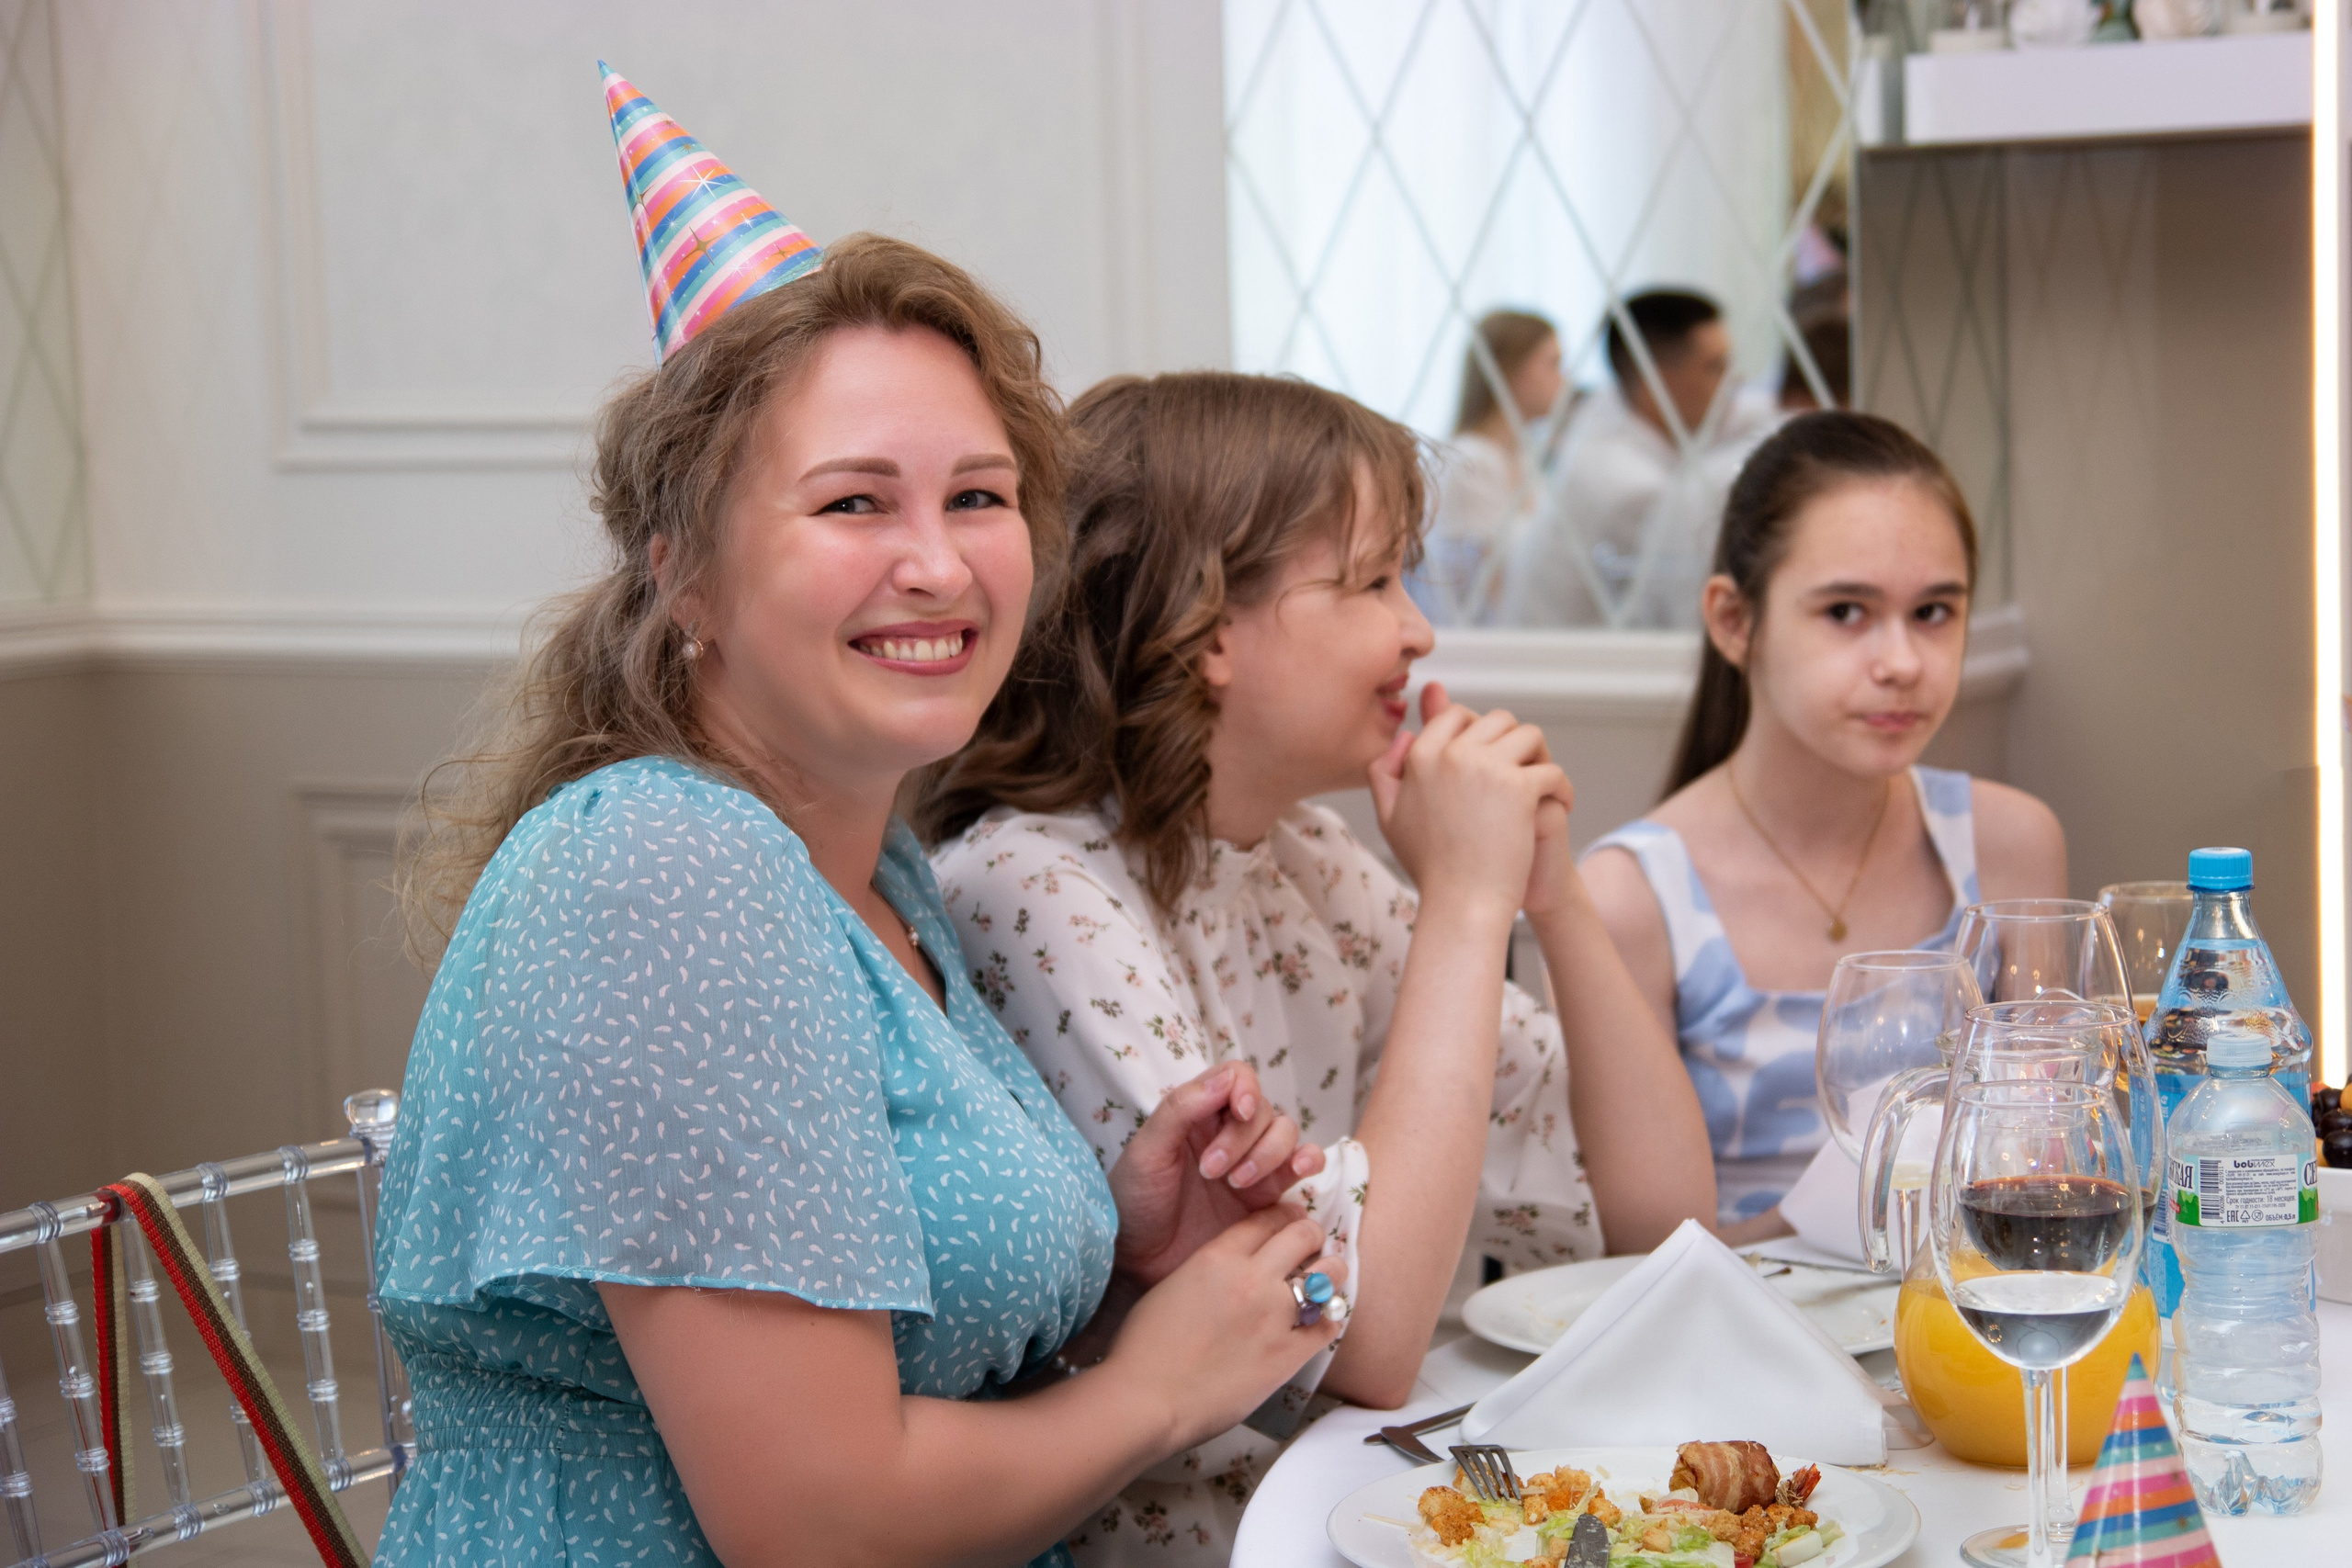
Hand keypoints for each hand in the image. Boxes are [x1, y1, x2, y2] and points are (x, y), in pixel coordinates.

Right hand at [1105, 1205, 1348, 1452]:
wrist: (1147, 1400)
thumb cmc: (1144, 1349)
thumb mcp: (1171, 1287)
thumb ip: (1209, 1270)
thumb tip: (1232, 1271)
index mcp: (1218, 1258)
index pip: (1266, 1219)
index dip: (1284, 1216)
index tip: (1291, 1222)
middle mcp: (1252, 1279)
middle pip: (1304, 1234)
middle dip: (1311, 1236)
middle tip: (1311, 1247)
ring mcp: (1274, 1317)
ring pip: (1328, 1275)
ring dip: (1328, 1273)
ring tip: (1322, 1282)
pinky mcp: (1288, 1355)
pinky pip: (1328, 1325)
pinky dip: (1326, 1320)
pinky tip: (1316, 1323)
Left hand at [1109, 1062, 1326, 1287]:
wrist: (1140, 1261)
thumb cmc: (1135, 1201)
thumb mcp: (1147, 1152)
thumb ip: (1181, 1110)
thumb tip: (1227, 1079)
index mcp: (1199, 1114)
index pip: (1238, 1078)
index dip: (1247, 1088)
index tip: (1240, 1111)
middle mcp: (1230, 1134)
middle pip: (1265, 1110)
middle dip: (1244, 1138)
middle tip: (1212, 1171)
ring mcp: (1253, 1164)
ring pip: (1287, 1135)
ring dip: (1270, 1154)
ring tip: (1237, 1185)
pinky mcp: (1268, 1197)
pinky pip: (1303, 1166)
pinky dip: (1309, 1160)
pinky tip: (1297, 1172)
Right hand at [1367, 682, 1572, 919]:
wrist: (1461, 904)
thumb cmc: (1429, 868)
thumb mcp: (1390, 817)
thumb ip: (1385, 771)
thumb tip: (1407, 733)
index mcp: (1420, 757)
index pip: (1454, 714)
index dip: (1477, 728)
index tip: (1493, 755)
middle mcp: (1451, 754)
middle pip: (1497, 719)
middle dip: (1513, 741)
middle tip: (1525, 769)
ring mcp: (1486, 768)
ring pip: (1530, 735)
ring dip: (1541, 756)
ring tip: (1545, 784)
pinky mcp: (1519, 788)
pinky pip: (1552, 769)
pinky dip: (1562, 787)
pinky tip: (1562, 805)